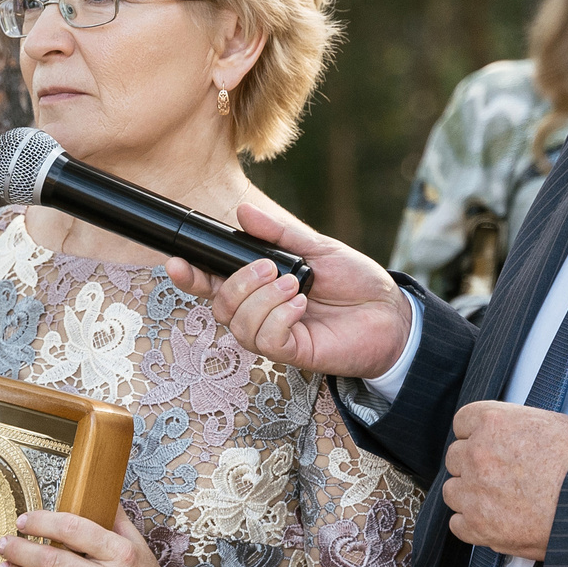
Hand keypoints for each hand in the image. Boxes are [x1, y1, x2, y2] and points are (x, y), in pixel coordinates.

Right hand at [167, 202, 412, 381]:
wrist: (390, 312)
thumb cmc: (355, 282)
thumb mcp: (316, 248)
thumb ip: (278, 234)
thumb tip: (243, 213)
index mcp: (260, 286)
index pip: (213, 284)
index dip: (190, 276)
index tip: (176, 261)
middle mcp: (260, 312)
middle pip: (219, 306)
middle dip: (237, 284)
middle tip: (270, 269)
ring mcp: (274, 335)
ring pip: (239, 324)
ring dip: (263, 300)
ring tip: (295, 287)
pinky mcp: (292, 353)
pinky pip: (265, 340)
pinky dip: (279, 318)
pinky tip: (301, 307)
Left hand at [439, 402, 567, 562]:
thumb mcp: (553, 424)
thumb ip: (517, 428)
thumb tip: (509, 436)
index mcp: (494, 422)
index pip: (462, 423)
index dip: (475, 436)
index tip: (486, 445)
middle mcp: (478, 454)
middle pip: (456, 457)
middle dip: (474, 466)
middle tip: (499, 477)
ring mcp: (475, 491)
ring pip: (453, 491)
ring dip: (470, 496)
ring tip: (499, 502)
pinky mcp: (479, 525)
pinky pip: (458, 524)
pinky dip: (473, 526)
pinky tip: (496, 522)